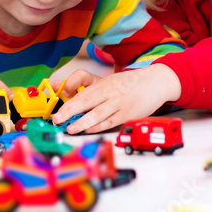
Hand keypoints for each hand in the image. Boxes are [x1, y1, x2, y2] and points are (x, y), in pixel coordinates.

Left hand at [51, 64, 181, 133]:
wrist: (154, 82)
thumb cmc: (129, 84)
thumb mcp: (111, 83)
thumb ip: (94, 91)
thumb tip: (74, 102)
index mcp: (103, 84)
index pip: (82, 95)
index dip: (67, 104)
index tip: (56, 112)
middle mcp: (109, 93)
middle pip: (86, 102)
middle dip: (69, 112)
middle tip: (57, 120)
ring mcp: (119, 103)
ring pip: (98, 114)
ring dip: (83, 122)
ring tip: (70, 129)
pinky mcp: (128, 114)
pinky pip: (111, 121)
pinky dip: (99, 126)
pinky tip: (89, 130)